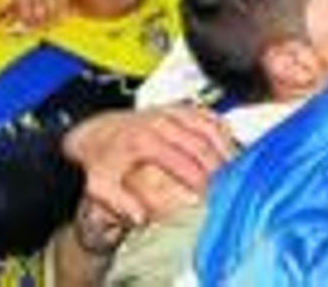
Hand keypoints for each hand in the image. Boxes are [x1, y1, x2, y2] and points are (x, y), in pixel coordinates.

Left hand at [62, 106, 233, 225]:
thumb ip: (120, 203)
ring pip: (208, 125)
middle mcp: (160, 122)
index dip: (199, 178)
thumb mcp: (100, 185)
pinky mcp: (176, 107)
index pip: (181, 160)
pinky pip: (206, 114)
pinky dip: (221, 128)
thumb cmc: (100, 160)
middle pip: (200, 143)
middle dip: (218, 164)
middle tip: (229, 182)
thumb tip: (142, 219)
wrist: (92, 131)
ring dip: (225, 146)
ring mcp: (170, 112)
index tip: (210, 193)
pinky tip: (228, 144)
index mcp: (143, 141)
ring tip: (234, 165)